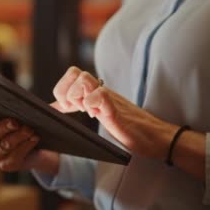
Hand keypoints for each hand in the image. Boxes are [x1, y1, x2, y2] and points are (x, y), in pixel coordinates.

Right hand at [0, 100, 59, 174]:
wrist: (42, 145)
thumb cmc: (29, 120)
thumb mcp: (27, 108)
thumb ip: (28, 99)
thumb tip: (45, 91)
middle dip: (2, 127)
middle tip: (15, 122)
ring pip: (4, 146)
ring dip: (18, 137)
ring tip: (29, 129)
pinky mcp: (7, 164)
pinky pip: (14, 157)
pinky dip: (26, 146)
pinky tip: (34, 138)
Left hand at [52, 66, 176, 159]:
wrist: (155, 137)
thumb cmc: (127, 126)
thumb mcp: (96, 113)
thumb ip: (77, 105)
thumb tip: (54, 106)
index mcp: (94, 91)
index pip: (71, 74)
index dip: (62, 89)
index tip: (65, 107)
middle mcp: (100, 90)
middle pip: (73, 72)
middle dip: (66, 91)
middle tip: (74, 109)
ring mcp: (109, 98)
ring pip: (84, 79)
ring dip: (78, 95)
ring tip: (85, 111)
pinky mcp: (116, 110)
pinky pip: (100, 95)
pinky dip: (92, 103)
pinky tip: (96, 114)